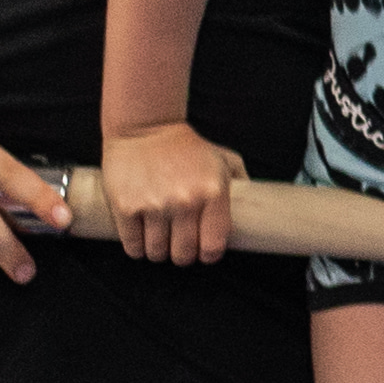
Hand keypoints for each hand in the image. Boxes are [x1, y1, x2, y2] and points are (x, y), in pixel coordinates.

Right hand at [99, 121, 243, 266]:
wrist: (145, 127)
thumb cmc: (187, 147)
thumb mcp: (224, 159)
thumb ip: (243, 182)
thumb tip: (258, 208)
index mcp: (213, 193)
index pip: (213, 247)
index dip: (207, 254)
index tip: (202, 251)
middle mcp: (185, 202)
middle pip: (183, 255)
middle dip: (182, 254)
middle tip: (178, 244)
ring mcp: (154, 205)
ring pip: (156, 253)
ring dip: (158, 251)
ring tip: (158, 238)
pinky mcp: (125, 207)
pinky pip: (133, 246)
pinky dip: (136, 248)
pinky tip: (140, 237)